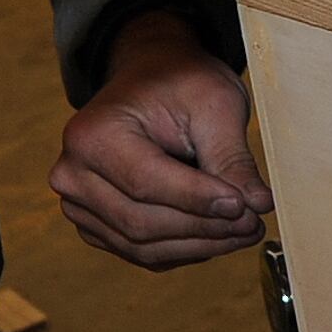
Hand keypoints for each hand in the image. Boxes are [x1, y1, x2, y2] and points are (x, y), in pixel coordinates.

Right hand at [52, 15, 267, 267]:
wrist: (152, 79)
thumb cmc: (179, 83)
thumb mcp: (214, 104)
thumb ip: (232, 158)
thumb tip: (257, 204)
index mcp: (92, 135)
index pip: (146, 183)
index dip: (199, 201)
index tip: (246, 207)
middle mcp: (73, 175)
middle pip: (142, 222)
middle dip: (204, 228)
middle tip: (254, 222)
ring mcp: (79, 205)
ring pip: (143, 245)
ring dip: (200, 244)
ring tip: (245, 230)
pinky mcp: (96, 225)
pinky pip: (142, 252)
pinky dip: (184, 249)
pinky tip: (218, 235)